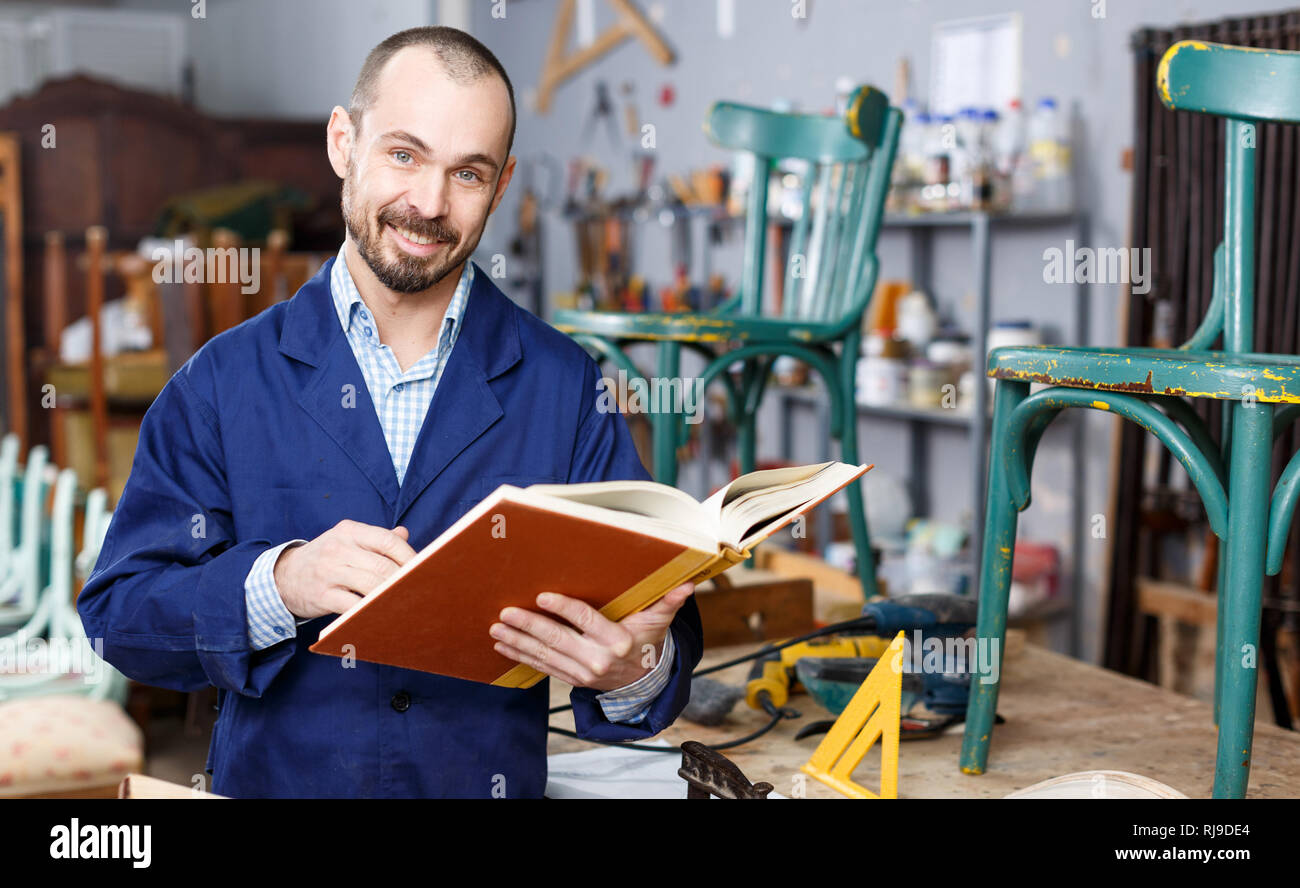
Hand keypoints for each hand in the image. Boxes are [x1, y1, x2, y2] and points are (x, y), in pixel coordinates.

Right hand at [274, 520, 416, 618]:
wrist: (283, 576)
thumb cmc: (326, 558)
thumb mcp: (347, 540)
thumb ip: (376, 539)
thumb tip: (405, 534)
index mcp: (349, 531)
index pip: (387, 540)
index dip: (409, 556)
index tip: (425, 568)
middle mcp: (338, 548)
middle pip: (382, 565)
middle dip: (403, 580)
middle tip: (419, 590)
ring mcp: (329, 572)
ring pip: (370, 585)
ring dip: (391, 596)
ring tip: (407, 603)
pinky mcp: (321, 596)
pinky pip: (352, 605)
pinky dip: (370, 611)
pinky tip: (382, 614)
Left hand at [489, 582, 694, 691]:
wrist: (645, 682)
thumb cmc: (648, 641)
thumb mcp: (660, 622)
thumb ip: (669, 602)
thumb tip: (688, 584)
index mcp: (617, 641)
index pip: (585, 621)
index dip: (563, 609)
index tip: (542, 597)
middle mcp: (598, 659)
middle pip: (558, 640)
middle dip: (529, 626)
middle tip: (505, 612)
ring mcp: (583, 673)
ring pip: (545, 655)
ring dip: (518, 642)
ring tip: (496, 628)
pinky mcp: (572, 679)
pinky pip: (543, 668)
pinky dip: (521, 657)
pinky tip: (502, 647)